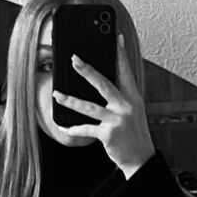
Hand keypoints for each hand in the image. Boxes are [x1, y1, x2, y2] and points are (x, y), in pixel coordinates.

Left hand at [53, 34, 154, 177]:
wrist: (140, 158)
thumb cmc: (132, 132)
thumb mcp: (131, 110)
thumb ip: (120, 95)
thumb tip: (100, 80)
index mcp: (133, 97)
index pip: (125, 71)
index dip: (120, 54)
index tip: (116, 38)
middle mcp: (126, 106)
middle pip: (104, 84)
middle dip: (87, 71)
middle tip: (74, 59)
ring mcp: (118, 120)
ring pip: (90, 107)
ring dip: (71, 100)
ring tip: (56, 94)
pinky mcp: (109, 135)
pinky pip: (86, 129)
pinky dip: (73, 128)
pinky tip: (62, 126)